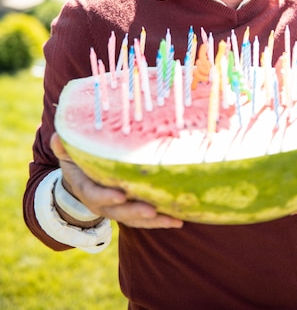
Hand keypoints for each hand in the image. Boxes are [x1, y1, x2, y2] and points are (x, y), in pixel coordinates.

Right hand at [50, 133, 183, 228]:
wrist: (80, 181)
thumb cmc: (77, 162)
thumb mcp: (68, 154)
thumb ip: (64, 147)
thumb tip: (57, 136)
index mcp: (87, 189)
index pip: (95, 195)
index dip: (107, 196)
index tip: (121, 194)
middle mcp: (102, 203)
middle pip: (119, 211)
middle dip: (135, 211)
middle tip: (152, 210)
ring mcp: (117, 209)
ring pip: (135, 218)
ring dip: (155, 221)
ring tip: (174, 220)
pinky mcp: (130, 210)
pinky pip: (145, 219)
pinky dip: (162, 221)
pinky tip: (179, 220)